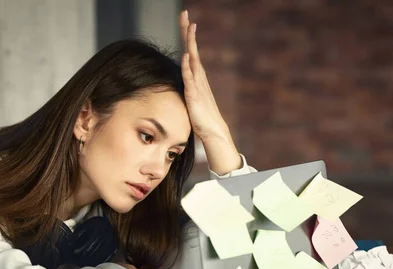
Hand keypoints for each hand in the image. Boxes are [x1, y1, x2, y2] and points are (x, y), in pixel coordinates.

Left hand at [179, 10, 242, 175]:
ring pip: (193, 60)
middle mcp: (198, 77)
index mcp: (196, 77)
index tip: (185, 20)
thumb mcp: (190, 99)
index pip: (190, 52)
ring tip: (189, 27)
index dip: (187, 36)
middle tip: (185, 13)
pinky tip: (186, 56)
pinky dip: (188, 67)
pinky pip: (190, 79)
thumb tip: (179, 85)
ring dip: (190, 43)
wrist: (213, 132)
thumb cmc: (201, 117)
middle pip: (192, 49)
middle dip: (187, 32)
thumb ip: (186, 89)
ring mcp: (198, 85)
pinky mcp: (195, 96)